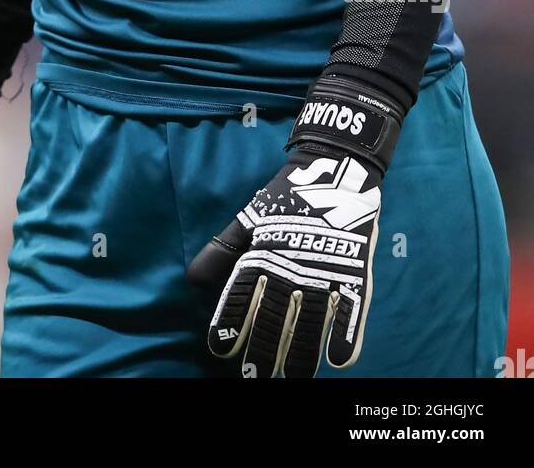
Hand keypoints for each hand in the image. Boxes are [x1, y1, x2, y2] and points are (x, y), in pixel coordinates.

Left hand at [186, 74, 403, 377]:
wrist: (335, 166)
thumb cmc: (287, 196)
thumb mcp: (251, 219)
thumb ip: (224, 250)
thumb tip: (192, 280)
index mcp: (262, 251)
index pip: (241, 294)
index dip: (230, 322)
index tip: (220, 350)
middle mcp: (289, 264)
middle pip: (274, 316)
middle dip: (262, 350)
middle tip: (253, 378)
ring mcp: (323, 268)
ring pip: (310, 321)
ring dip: (301, 354)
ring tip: (293, 380)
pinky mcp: (353, 270)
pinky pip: (350, 308)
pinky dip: (346, 334)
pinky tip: (339, 360)